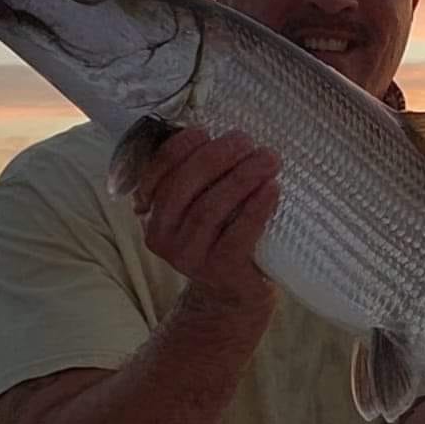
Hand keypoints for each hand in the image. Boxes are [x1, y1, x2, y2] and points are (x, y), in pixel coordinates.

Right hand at [131, 127, 279, 327]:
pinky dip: (257, 208)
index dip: (181, 147)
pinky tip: (273, 188)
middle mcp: (161, 236)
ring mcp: (188, 257)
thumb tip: (224, 133)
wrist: (234, 292)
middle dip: (217, 157)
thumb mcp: (198, 205)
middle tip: (247, 140)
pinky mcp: (219, 271)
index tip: (208, 131)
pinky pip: (237, 234)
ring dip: (241, 178)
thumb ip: (198, 175)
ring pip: (210, 209)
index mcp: (150, 212)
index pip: (158, 171)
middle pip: (184, 186)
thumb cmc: (220, 234)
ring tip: (268, 159)